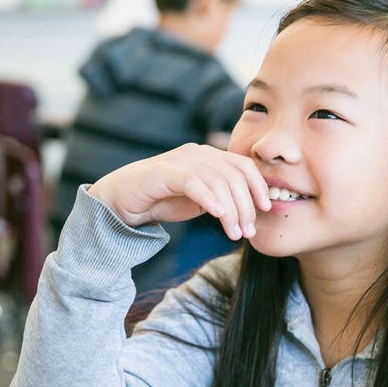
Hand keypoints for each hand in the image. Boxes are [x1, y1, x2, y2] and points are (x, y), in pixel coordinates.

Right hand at [89, 143, 270, 240]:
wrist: (121, 202)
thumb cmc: (161, 200)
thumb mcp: (199, 200)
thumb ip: (222, 199)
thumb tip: (251, 213)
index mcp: (209, 156)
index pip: (243, 165)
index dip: (258, 186)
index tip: (266, 209)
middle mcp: (197, 153)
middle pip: (234, 175)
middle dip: (246, 205)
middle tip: (248, 232)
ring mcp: (180, 160)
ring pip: (218, 182)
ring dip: (231, 210)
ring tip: (234, 233)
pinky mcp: (165, 172)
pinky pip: (194, 183)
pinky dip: (209, 199)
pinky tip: (218, 216)